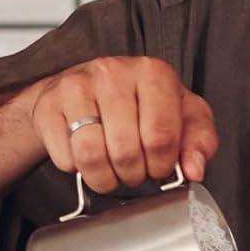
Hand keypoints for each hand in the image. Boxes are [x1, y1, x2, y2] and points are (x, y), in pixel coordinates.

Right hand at [27, 57, 218, 193]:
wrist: (84, 92)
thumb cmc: (138, 106)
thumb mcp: (182, 117)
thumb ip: (200, 141)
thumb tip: (195, 170)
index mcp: (153, 72)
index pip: (161, 136)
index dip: (162, 165)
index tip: (159, 167)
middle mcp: (113, 72)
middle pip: (126, 150)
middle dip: (134, 175)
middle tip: (135, 171)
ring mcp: (77, 86)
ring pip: (91, 155)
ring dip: (104, 178)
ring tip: (112, 172)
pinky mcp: (49, 105)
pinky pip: (65, 158)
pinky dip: (76, 170)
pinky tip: (85, 156)